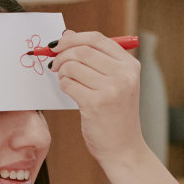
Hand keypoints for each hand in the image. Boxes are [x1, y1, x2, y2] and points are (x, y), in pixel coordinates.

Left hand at [49, 29, 146, 168]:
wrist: (123, 148)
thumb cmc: (115, 115)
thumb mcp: (115, 83)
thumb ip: (95, 58)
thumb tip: (67, 34)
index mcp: (130, 65)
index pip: (96, 39)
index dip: (73, 38)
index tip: (59, 45)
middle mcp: (123, 75)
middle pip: (82, 50)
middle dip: (62, 54)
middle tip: (54, 63)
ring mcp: (111, 89)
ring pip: (72, 66)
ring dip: (62, 72)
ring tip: (65, 80)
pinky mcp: (95, 104)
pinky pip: (68, 84)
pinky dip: (63, 85)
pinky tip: (69, 92)